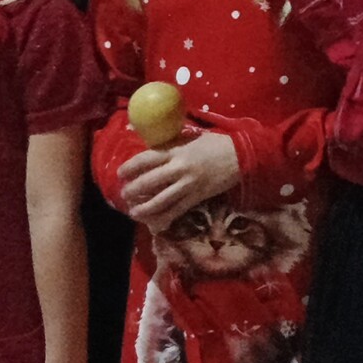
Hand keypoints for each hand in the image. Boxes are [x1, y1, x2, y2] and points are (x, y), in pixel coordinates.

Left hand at [115, 132, 239, 230]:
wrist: (242, 157)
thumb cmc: (215, 144)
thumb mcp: (190, 138)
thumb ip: (171, 144)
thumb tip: (150, 147)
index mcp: (176, 151)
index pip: (146, 159)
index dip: (129, 168)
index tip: (120, 174)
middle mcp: (179, 169)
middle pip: (149, 182)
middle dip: (133, 190)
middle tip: (124, 195)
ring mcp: (188, 185)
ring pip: (160, 201)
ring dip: (144, 209)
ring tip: (134, 212)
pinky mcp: (197, 198)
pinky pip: (177, 211)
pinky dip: (164, 219)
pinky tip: (154, 224)